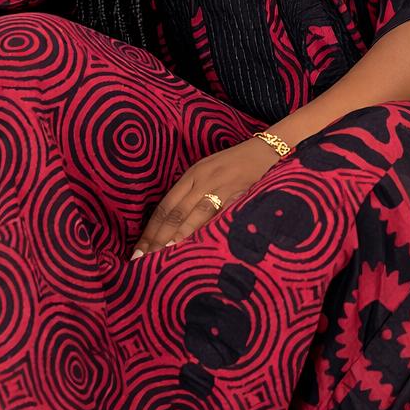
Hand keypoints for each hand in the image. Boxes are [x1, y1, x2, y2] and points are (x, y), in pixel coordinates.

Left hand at [131, 136, 279, 257]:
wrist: (270, 149)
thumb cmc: (239, 164)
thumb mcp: (211, 173)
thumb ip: (195, 193)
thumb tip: (175, 224)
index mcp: (192, 175)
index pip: (165, 206)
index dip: (151, 229)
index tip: (138, 250)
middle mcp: (201, 179)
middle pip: (173, 212)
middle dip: (157, 238)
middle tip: (142, 260)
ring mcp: (219, 186)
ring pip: (192, 215)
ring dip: (176, 237)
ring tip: (162, 256)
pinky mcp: (237, 193)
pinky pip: (217, 215)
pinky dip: (206, 231)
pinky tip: (197, 245)